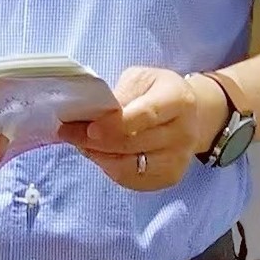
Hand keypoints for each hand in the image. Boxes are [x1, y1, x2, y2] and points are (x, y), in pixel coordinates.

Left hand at [57, 67, 225, 190]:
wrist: (192, 115)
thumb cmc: (158, 91)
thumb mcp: (141, 79)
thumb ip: (120, 94)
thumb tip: (92, 113)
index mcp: (178, 100)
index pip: (145, 116)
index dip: (114, 124)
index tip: (88, 127)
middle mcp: (184, 133)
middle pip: (133, 144)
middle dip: (95, 141)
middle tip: (68, 133)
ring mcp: (179, 159)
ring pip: (130, 167)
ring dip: (98, 156)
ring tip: (79, 143)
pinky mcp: (170, 178)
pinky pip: (133, 180)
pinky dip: (110, 168)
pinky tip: (98, 155)